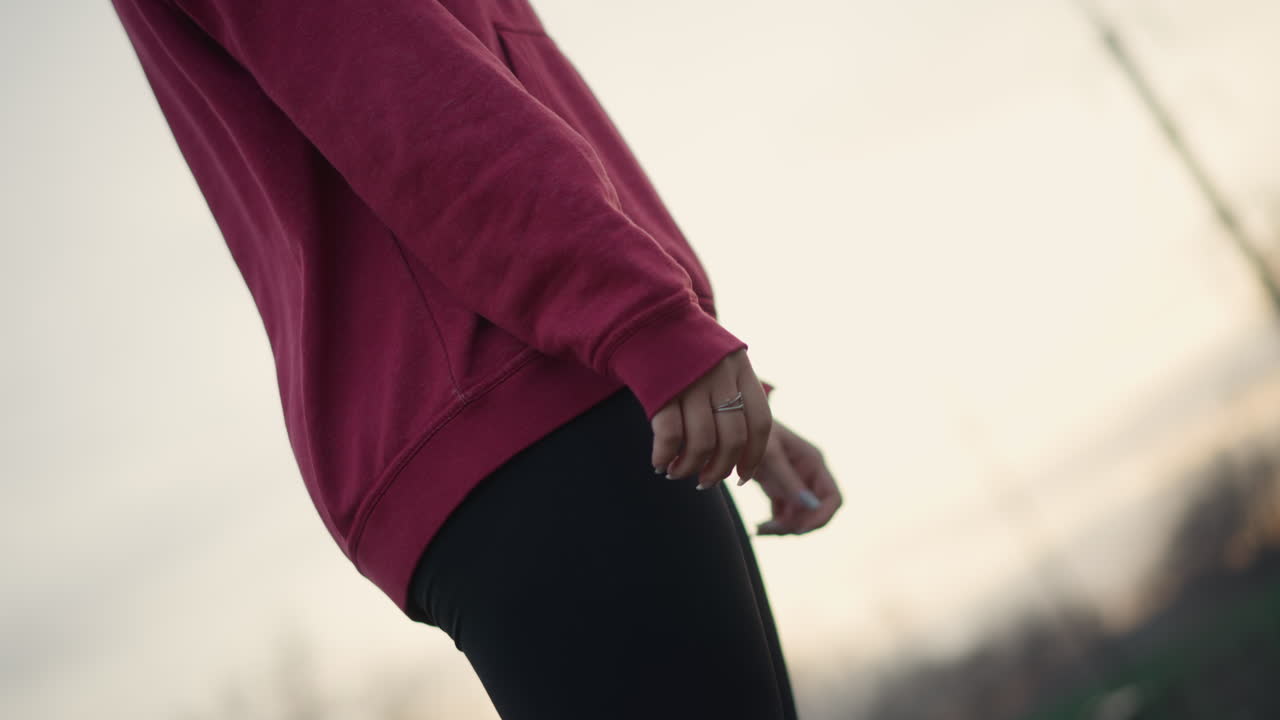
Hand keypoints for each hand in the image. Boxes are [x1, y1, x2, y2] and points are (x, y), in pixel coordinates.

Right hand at [650, 348, 771, 490]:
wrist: (645, 316)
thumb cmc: (684, 349)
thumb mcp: (719, 362)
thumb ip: (732, 396)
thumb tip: (734, 454)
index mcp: (741, 369)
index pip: (761, 423)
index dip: (753, 456)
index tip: (741, 477)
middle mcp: (721, 376)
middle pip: (732, 439)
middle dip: (719, 469)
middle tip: (705, 481)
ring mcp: (691, 381)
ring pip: (702, 442)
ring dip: (689, 467)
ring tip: (677, 473)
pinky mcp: (661, 388)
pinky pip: (669, 435)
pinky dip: (665, 456)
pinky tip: (659, 462)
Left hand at [751, 419, 840, 534]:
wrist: (732, 423)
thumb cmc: (751, 431)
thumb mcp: (769, 454)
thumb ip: (788, 479)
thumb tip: (810, 507)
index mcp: (814, 463)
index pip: (833, 498)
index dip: (822, 517)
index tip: (799, 529)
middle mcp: (808, 474)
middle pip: (816, 512)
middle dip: (798, 525)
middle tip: (772, 529)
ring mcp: (795, 483)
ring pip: (800, 517)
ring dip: (784, 528)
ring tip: (760, 528)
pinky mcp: (780, 489)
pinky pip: (785, 515)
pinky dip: (775, 525)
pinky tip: (757, 528)